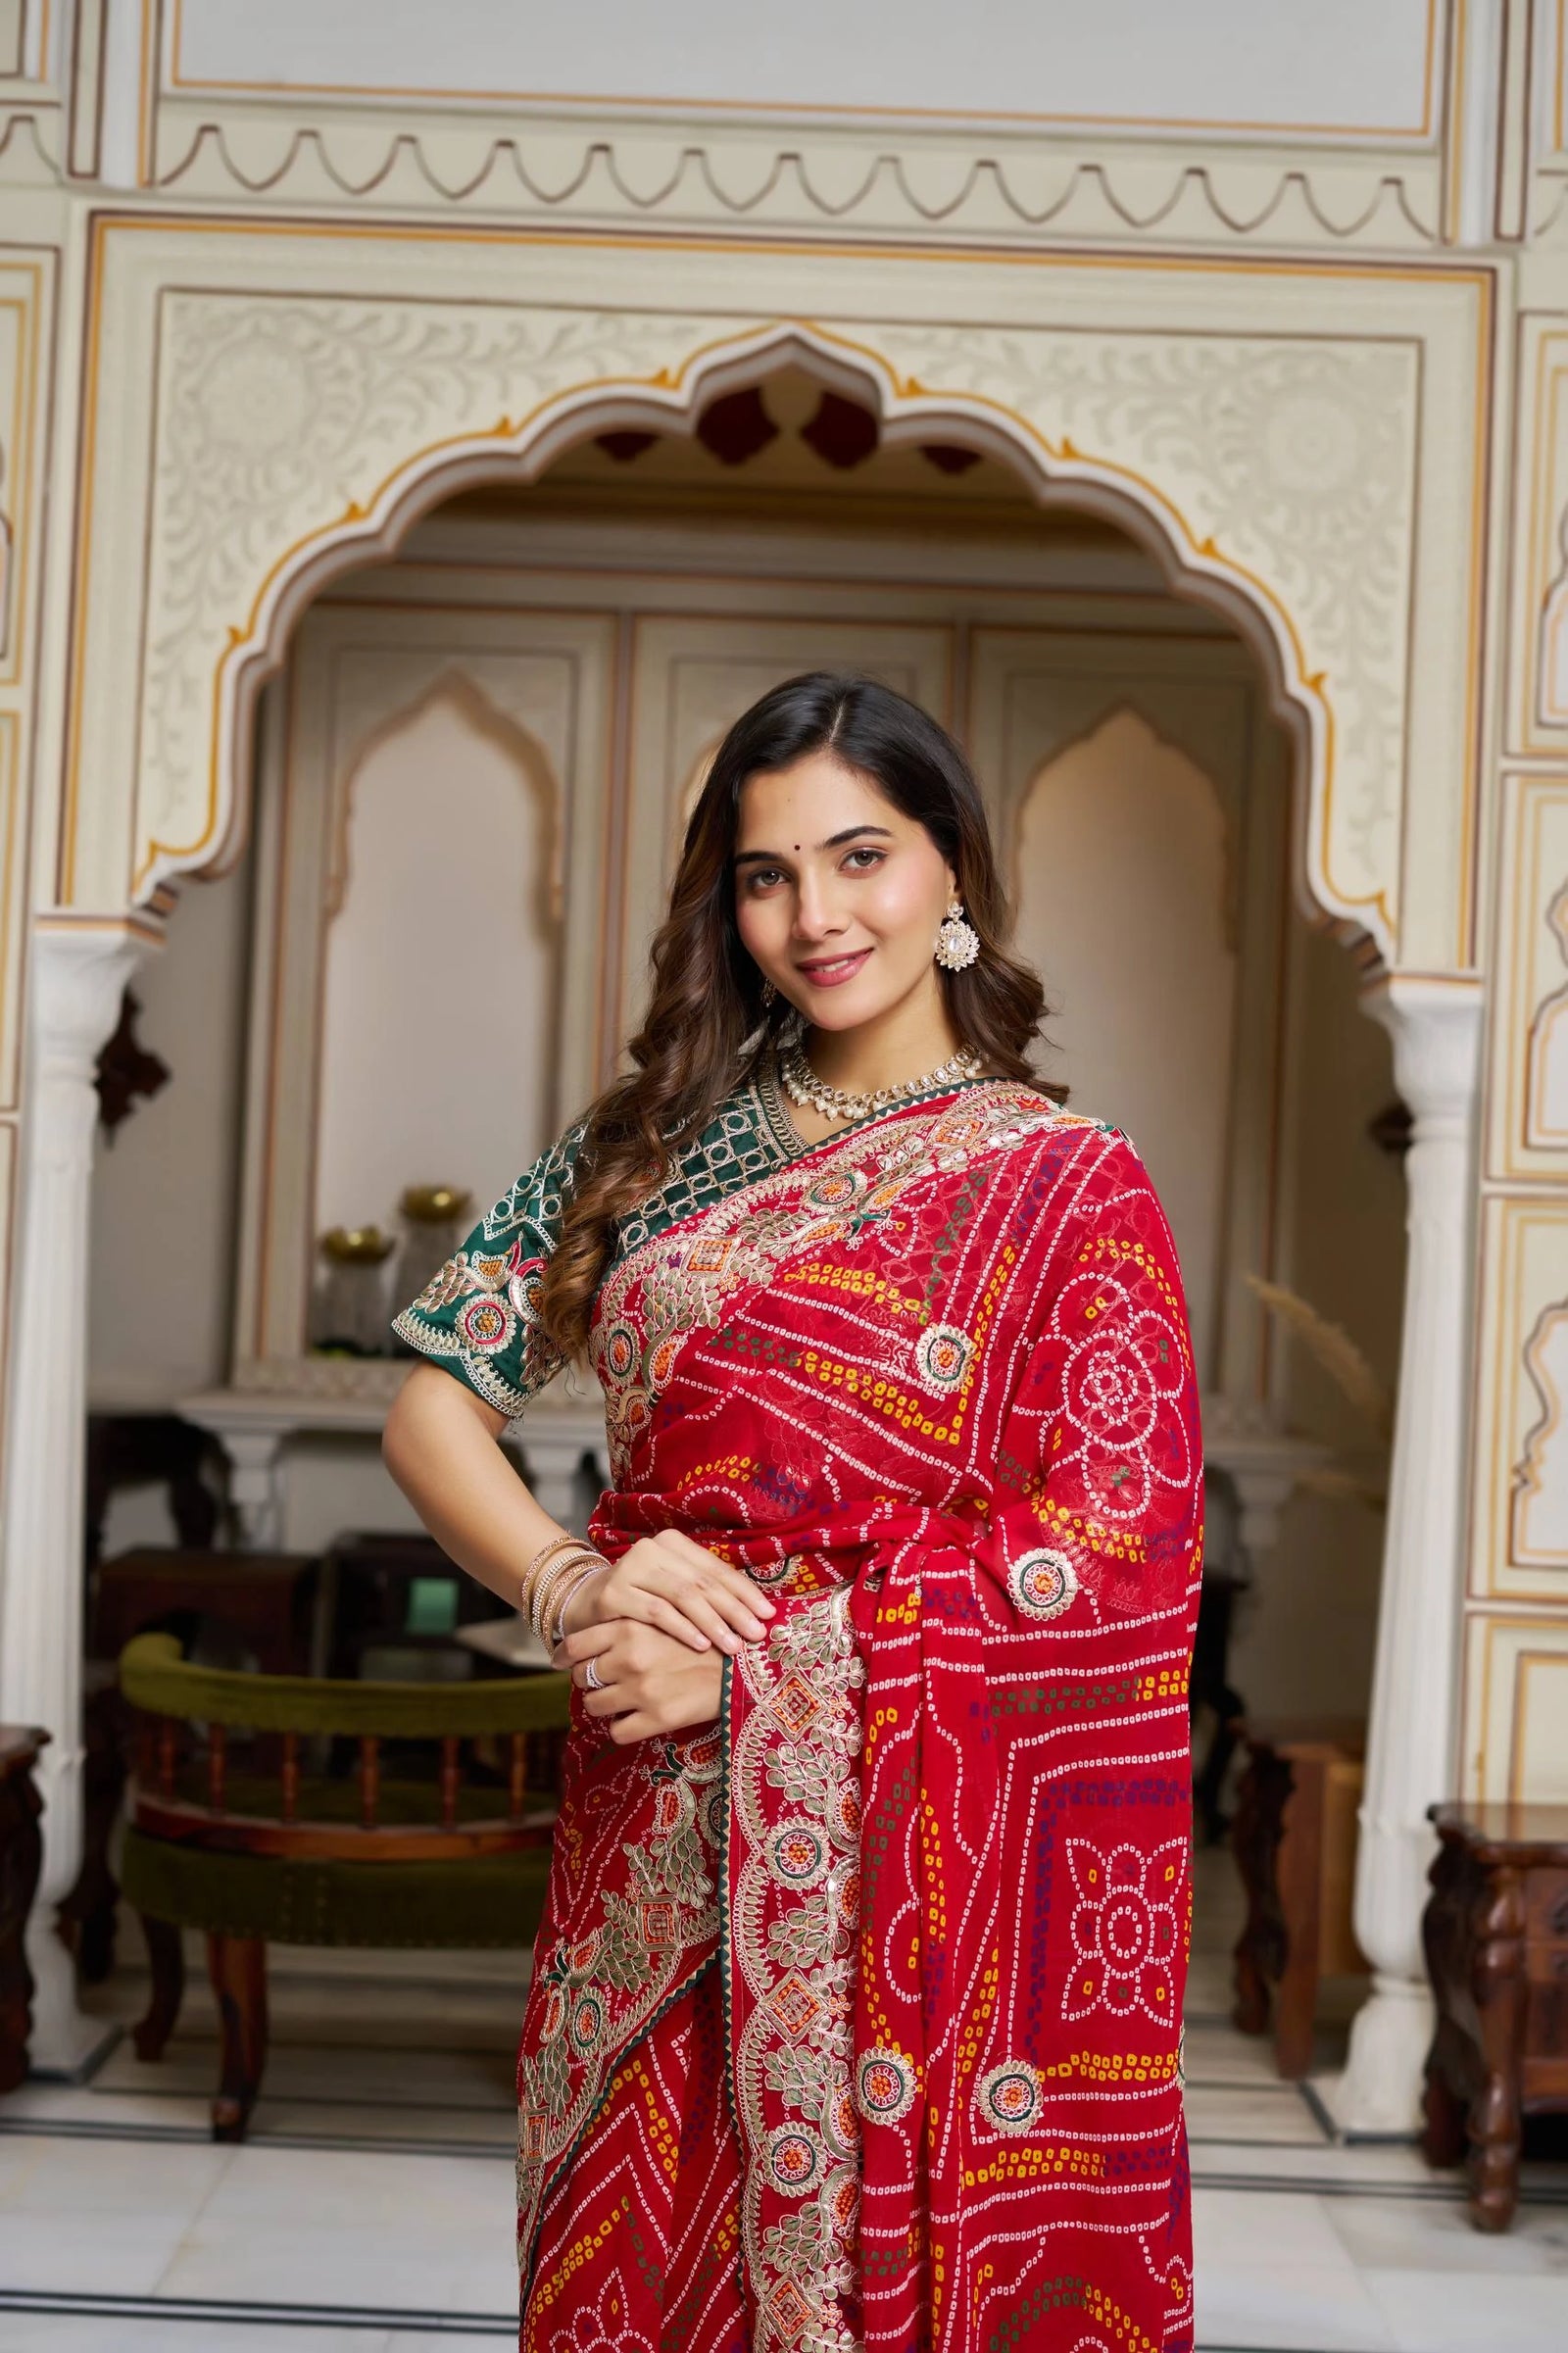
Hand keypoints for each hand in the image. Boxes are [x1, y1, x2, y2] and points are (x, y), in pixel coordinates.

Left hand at [555, 1619, 725, 1744]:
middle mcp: (629, 1657)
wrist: (746, 1663)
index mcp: (630, 1627)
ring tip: (622, 1701)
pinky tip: (637, 1719)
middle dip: (589, 1681)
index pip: (576, 1645)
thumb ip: (634, 1621)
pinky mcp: (656, 1718)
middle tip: (605, 1681)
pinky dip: (623, 1728)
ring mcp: (641, 1689)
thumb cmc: (708, 1635)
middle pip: (581, 1676)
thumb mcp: (668, 1615)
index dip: (565, 1656)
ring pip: (594, 1706)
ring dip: (604, 1706)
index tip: (561, 1662)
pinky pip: (617, 1732)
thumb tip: (602, 1632)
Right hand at [558, 1529, 773, 1653]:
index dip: (744, 1592)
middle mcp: (653, 1549)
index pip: (716, 1568)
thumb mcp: (674, 1589)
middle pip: (703, 1582)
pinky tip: (701, 1644)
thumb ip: (707, 1592)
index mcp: (674, 1543)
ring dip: (712, 1623)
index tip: (768, 1615)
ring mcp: (631, 1568)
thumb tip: (759, 1612)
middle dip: (734, 1610)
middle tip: (757, 1634)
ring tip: (733, 1645)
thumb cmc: (642, 1600)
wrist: (584, 1604)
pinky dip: (681, 1628)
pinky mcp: (613, 1593)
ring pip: (682, 1596)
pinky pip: (655, 1612)